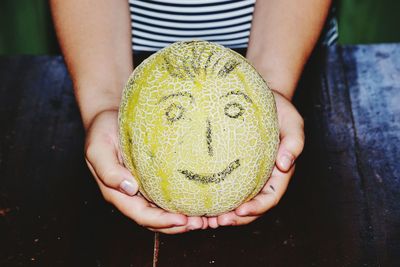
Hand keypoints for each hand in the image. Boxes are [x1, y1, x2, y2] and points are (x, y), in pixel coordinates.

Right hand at [84, 110, 207, 233]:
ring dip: (186, 218)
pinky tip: (203, 199)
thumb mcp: (97, 148)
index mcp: (119, 194)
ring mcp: (145, 188)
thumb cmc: (102, 131)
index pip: (142, 215)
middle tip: (201, 223)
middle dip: (179, 225)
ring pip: (166, 210)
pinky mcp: (156, 178)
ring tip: (207, 218)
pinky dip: (186, 200)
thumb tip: (129, 188)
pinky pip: (172, 193)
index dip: (161, 221)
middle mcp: (134, 195)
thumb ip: (108, 171)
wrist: (108, 116)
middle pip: (157, 219)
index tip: (182, 220)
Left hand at [207, 91, 304, 227]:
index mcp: (278, 174)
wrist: (262, 96)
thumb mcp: (292, 121)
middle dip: (235, 219)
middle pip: (251, 207)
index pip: (269, 198)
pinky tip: (196, 196)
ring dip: (222, 213)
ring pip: (235, 200)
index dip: (256, 208)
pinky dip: (212, 195)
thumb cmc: (279, 109)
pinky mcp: (232, 166)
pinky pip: (222, 184)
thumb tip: (285, 165)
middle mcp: (262, 178)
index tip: (240, 211)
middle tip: (217, 222)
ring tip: (204, 218)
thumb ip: (294, 142)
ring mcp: (246, 174)